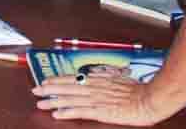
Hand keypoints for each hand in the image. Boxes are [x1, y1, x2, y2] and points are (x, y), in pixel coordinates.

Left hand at [33, 74, 168, 125]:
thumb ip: (106, 76)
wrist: (150, 98)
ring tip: (41, 103)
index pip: (73, 78)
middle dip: (49, 90)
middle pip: (67, 88)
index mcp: (98, 79)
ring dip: (54, 101)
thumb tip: (97, 73)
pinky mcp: (102, 111)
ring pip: (70, 99)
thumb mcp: (120, 77)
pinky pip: (81, 112)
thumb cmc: (139, 90)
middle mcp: (94, 88)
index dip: (57, 80)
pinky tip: (58, 114)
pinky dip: (68, 112)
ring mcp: (97, 99)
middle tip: (35, 91)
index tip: (45, 81)